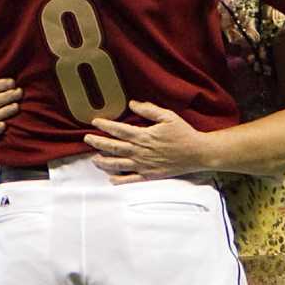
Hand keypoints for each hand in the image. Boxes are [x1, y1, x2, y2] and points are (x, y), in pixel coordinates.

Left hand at [84, 101, 209, 181]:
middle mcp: (140, 151)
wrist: (197, 153)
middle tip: (86, 139)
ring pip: (118, 164)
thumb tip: (132, 104)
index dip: (105, 126)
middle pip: (113, 147)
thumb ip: (149, 110)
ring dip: (103, 162)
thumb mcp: (168, 116)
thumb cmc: (183, 133)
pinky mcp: (149, 175)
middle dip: (98, 143)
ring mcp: (144, 165)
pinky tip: (110, 179)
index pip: (118, 130)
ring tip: (93, 159)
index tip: (95, 122)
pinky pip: (131, 179)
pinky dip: (119, 180)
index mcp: (144, 135)